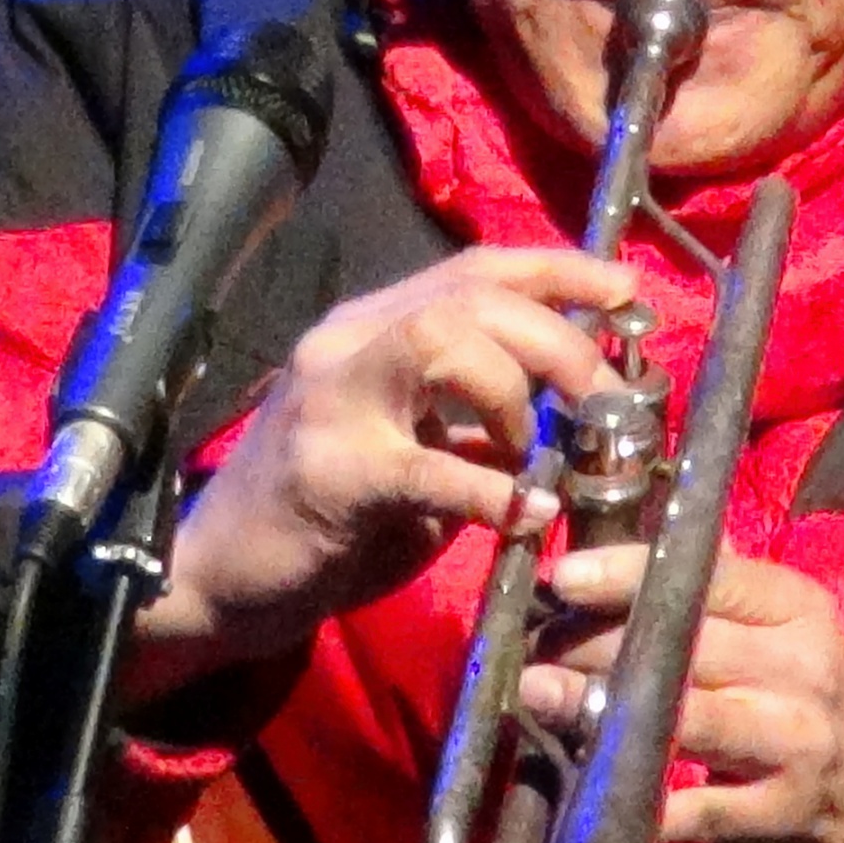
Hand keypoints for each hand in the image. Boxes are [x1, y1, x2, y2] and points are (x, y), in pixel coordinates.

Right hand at [121, 245, 640, 696]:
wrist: (216, 574)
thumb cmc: (323, 514)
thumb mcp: (411, 446)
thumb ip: (476, 417)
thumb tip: (578, 408)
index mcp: (371, 328)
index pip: (476, 267)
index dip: (561, 271)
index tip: (627, 290)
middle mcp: (348, 344)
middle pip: (472, 297)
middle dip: (558, 341)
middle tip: (601, 402)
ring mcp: (332, 403)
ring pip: (445, 342)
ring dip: (518, 396)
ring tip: (539, 455)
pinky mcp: (330, 475)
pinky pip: (429, 467)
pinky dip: (495, 491)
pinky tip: (531, 515)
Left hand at [522, 542, 843, 842]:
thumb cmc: (800, 714)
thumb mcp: (781, 640)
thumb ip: (716, 590)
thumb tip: (623, 535)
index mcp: (799, 611)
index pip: (710, 575)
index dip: (629, 573)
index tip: (562, 578)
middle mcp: (805, 669)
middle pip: (686, 644)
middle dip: (596, 642)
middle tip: (532, 645)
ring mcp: (798, 743)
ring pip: (687, 717)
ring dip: (601, 708)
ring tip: (538, 695)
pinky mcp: (781, 814)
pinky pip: (697, 808)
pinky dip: (640, 800)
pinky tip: (587, 790)